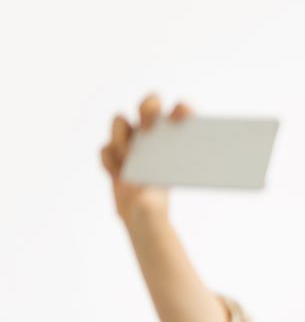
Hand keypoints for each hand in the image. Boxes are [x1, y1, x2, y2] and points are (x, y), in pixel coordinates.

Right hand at [99, 94, 191, 224]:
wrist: (142, 217)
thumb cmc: (162, 203)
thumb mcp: (163, 201)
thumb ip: (153, 194)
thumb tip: (140, 187)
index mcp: (176, 139)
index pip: (182, 112)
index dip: (183, 109)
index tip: (180, 119)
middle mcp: (154, 135)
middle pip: (150, 105)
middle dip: (147, 109)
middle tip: (148, 130)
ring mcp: (132, 142)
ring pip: (120, 121)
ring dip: (120, 137)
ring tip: (127, 158)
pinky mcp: (114, 154)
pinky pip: (106, 148)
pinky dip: (109, 160)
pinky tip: (117, 174)